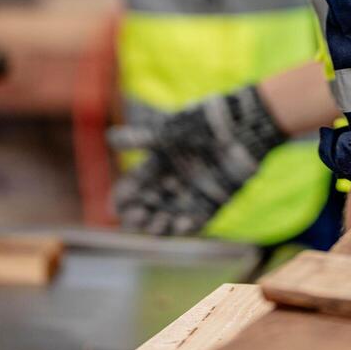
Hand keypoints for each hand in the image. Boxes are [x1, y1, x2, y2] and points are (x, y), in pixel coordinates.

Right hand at [109, 86, 285, 235]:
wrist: (240, 126)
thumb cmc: (202, 124)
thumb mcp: (169, 130)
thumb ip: (142, 138)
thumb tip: (110, 138)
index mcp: (158, 163)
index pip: (133, 186)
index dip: (123, 197)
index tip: (115, 207)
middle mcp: (172, 182)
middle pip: (149, 206)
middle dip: (139, 214)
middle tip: (134, 219)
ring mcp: (191, 193)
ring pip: (169, 217)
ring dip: (160, 224)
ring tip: (155, 225)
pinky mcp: (212, 202)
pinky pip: (197, 220)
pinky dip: (188, 226)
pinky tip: (182, 225)